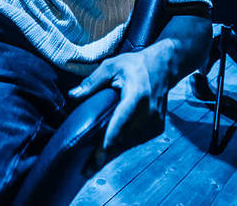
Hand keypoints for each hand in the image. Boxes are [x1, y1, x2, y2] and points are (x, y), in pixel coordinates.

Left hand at [68, 50, 168, 167]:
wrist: (163, 67)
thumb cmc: (134, 65)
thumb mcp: (111, 66)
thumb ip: (92, 82)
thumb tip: (73, 96)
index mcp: (137, 95)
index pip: (122, 121)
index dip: (110, 140)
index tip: (98, 157)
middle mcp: (149, 111)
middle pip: (124, 138)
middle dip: (105, 155)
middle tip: (86, 170)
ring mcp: (156, 121)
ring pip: (131, 143)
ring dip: (113, 153)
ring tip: (93, 165)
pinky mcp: (158, 127)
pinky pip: (137, 140)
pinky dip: (124, 145)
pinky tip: (110, 150)